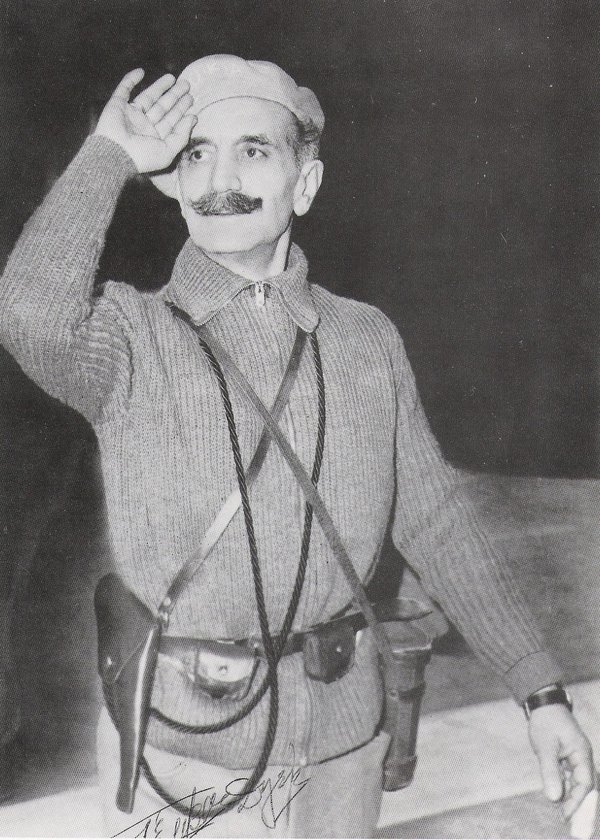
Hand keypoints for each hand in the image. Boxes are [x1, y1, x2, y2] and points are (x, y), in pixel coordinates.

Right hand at [94, 69, 196, 173]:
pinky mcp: (118, 105)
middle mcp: (144, 126)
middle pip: (162, 107)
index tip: (192, 101)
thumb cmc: (142, 156)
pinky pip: (124, 89)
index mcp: (155, 138)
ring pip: (148, 97)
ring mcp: (131, 115)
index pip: (171, 122)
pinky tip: (141, 71)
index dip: (181, 111)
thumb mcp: (168, 151)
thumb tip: (193, 118)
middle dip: (174, 96)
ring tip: (173, 77)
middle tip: (186, 85)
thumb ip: (181, 135)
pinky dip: (130, 79)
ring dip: (159, 86)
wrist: (114, 153)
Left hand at [528, 704, 595, 820]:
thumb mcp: (545, 747)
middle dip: (577, 803)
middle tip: (567, 820)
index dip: (577, 801)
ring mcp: (577, 756)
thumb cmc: (545, 722)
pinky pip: (570, 775)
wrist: (543, 704)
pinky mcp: (569, 756)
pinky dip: (565, 786)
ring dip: (570, 796)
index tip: (565, 814)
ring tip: (561, 813)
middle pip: (585, 786)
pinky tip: (557, 796)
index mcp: (582, 753)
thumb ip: (550, 771)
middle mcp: (583, 756)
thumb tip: (553, 798)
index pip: (585, 783)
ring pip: (577, 782)